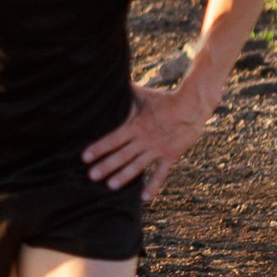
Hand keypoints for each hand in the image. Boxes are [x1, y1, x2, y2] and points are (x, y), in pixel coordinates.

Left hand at [84, 83, 207, 197]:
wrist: (192, 106)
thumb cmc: (164, 100)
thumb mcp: (143, 95)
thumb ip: (126, 92)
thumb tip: (111, 79)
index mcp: (135, 125)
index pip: (112, 138)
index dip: (98, 148)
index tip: (84, 157)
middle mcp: (144, 139)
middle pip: (121, 155)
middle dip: (105, 166)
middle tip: (91, 176)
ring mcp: (157, 149)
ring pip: (137, 166)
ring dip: (123, 176)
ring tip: (110, 186)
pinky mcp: (170, 156)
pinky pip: (160, 174)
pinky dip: (153, 185)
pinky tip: (144, 197)